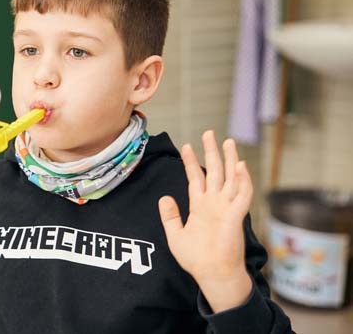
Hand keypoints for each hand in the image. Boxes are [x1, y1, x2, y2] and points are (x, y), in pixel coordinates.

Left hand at [158, 130, 252, 311]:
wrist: (212, 274)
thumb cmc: (196, 258)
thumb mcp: (175, 235)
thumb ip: (170, 216)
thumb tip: (165, 198)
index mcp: (200, 206)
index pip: (195, 178)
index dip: (190, 162)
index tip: (186, 146)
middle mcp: (214, 203)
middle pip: (214, 171)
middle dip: (211, 152)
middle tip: (209, 133)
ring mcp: (226, 208)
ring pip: (230, 178)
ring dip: (230, 160)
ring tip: (228, 142)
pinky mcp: (235, 216)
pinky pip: (241, 195)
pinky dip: (242, 180)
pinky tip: (241, 166)